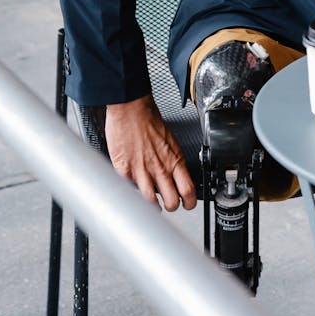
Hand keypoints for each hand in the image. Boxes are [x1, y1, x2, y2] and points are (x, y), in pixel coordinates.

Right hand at [105, 95, 196, 211]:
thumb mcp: (169, 141)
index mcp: (174, 159)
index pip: (189, 190)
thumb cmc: (148, 120)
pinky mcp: (124, 170)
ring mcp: (142, 171)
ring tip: (149, 204)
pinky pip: (128, 191)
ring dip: (151, 207)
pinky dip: (130, 195)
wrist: (131, 108)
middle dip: (170, 207)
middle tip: (167, 204)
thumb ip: (171, 160)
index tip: (187, 204)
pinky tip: (131, 191)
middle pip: (172, 202)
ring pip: (151, 203)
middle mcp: (160, 168)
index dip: (190, 202)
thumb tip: (172, 175)